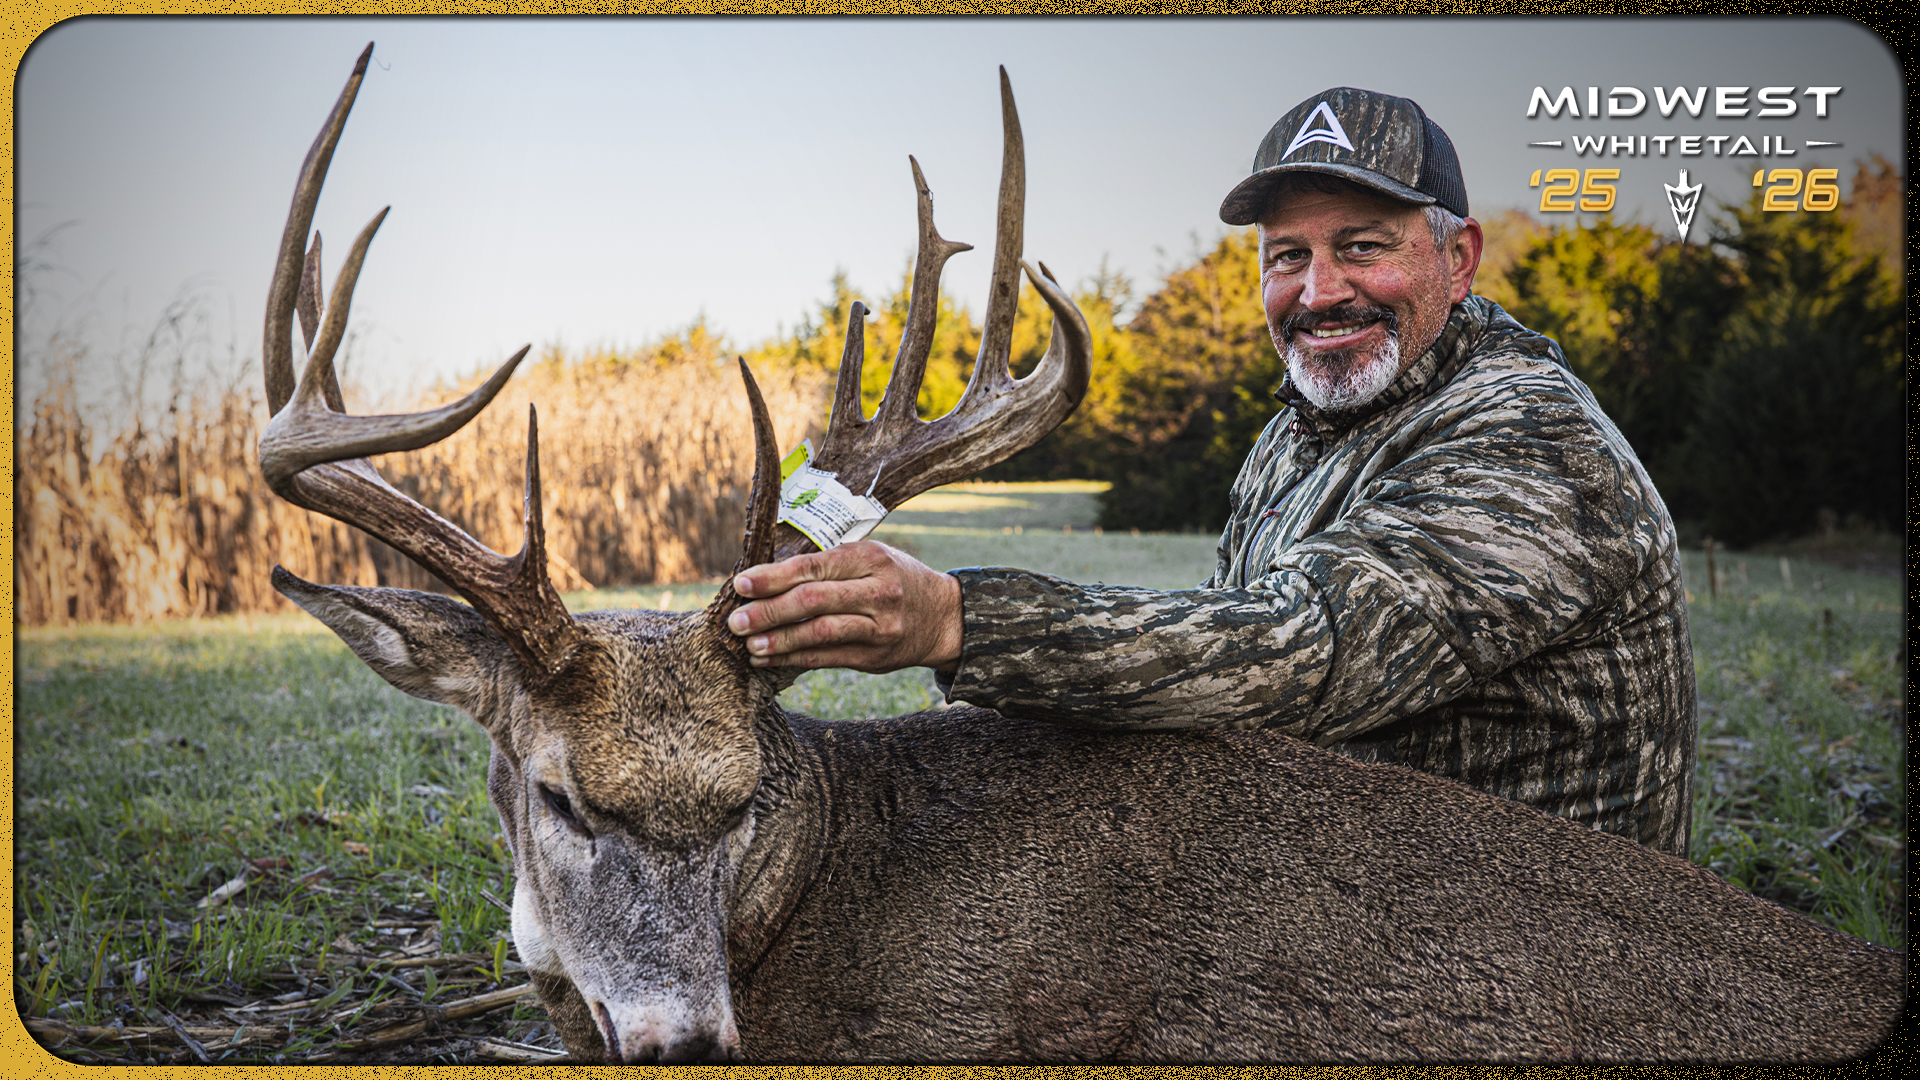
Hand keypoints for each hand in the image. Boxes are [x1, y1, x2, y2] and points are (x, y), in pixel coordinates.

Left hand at [725, 541, 961, 673]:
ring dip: (779, 640)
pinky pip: (827, 658)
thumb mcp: (870, 559)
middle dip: (768, 611)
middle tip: (736, 621)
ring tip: (749, 644)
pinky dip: (793, 658)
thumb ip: (828, 565)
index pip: (812, 566)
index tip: (741, 585)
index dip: (772, 577)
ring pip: (819, 632)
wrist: (944, 616)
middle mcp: (877, 591)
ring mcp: (878, 626)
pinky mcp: (874, 657)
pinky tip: (768, 658)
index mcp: (870, 558)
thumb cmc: (895, 580)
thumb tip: (766, 578)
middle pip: (813, 600)